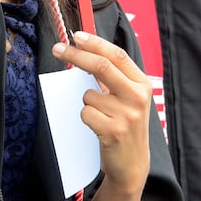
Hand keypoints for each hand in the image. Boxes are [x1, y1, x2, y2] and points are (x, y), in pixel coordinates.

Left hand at [51, 30, 153, 197]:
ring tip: (101, 116)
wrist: (132, 164)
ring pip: (88, 94)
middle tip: (58, 49)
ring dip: (86, 102)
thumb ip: (113, 77)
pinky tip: (99, 127)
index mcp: (142, 84)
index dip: (95, 43)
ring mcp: (127, 115)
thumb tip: (84, 51)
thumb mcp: (128, 99)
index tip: (76, 36)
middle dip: (76, 55)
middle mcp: (138, 97)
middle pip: (102, 66)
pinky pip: (85, 113)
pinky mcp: (113, 131)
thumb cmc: (125, 126)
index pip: (117, 55)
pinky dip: (85, 117)